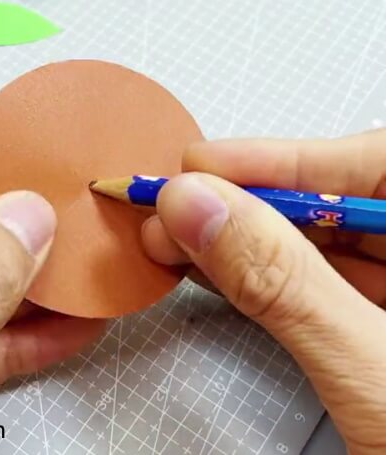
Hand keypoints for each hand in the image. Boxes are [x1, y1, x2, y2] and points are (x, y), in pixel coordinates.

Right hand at [142, 131, 385, 454]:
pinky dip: (260, 277)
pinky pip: (316, 285)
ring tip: (175, 236)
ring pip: (321, 243)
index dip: (282, 158)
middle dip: (247, 204)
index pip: (376, 163)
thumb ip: (283, 283)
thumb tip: (194, 206)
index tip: (201, 165)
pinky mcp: (379, 328)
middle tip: (173, 207)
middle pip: (339, 200)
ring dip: (242, 240)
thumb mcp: (375, 380)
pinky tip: (211, 267)